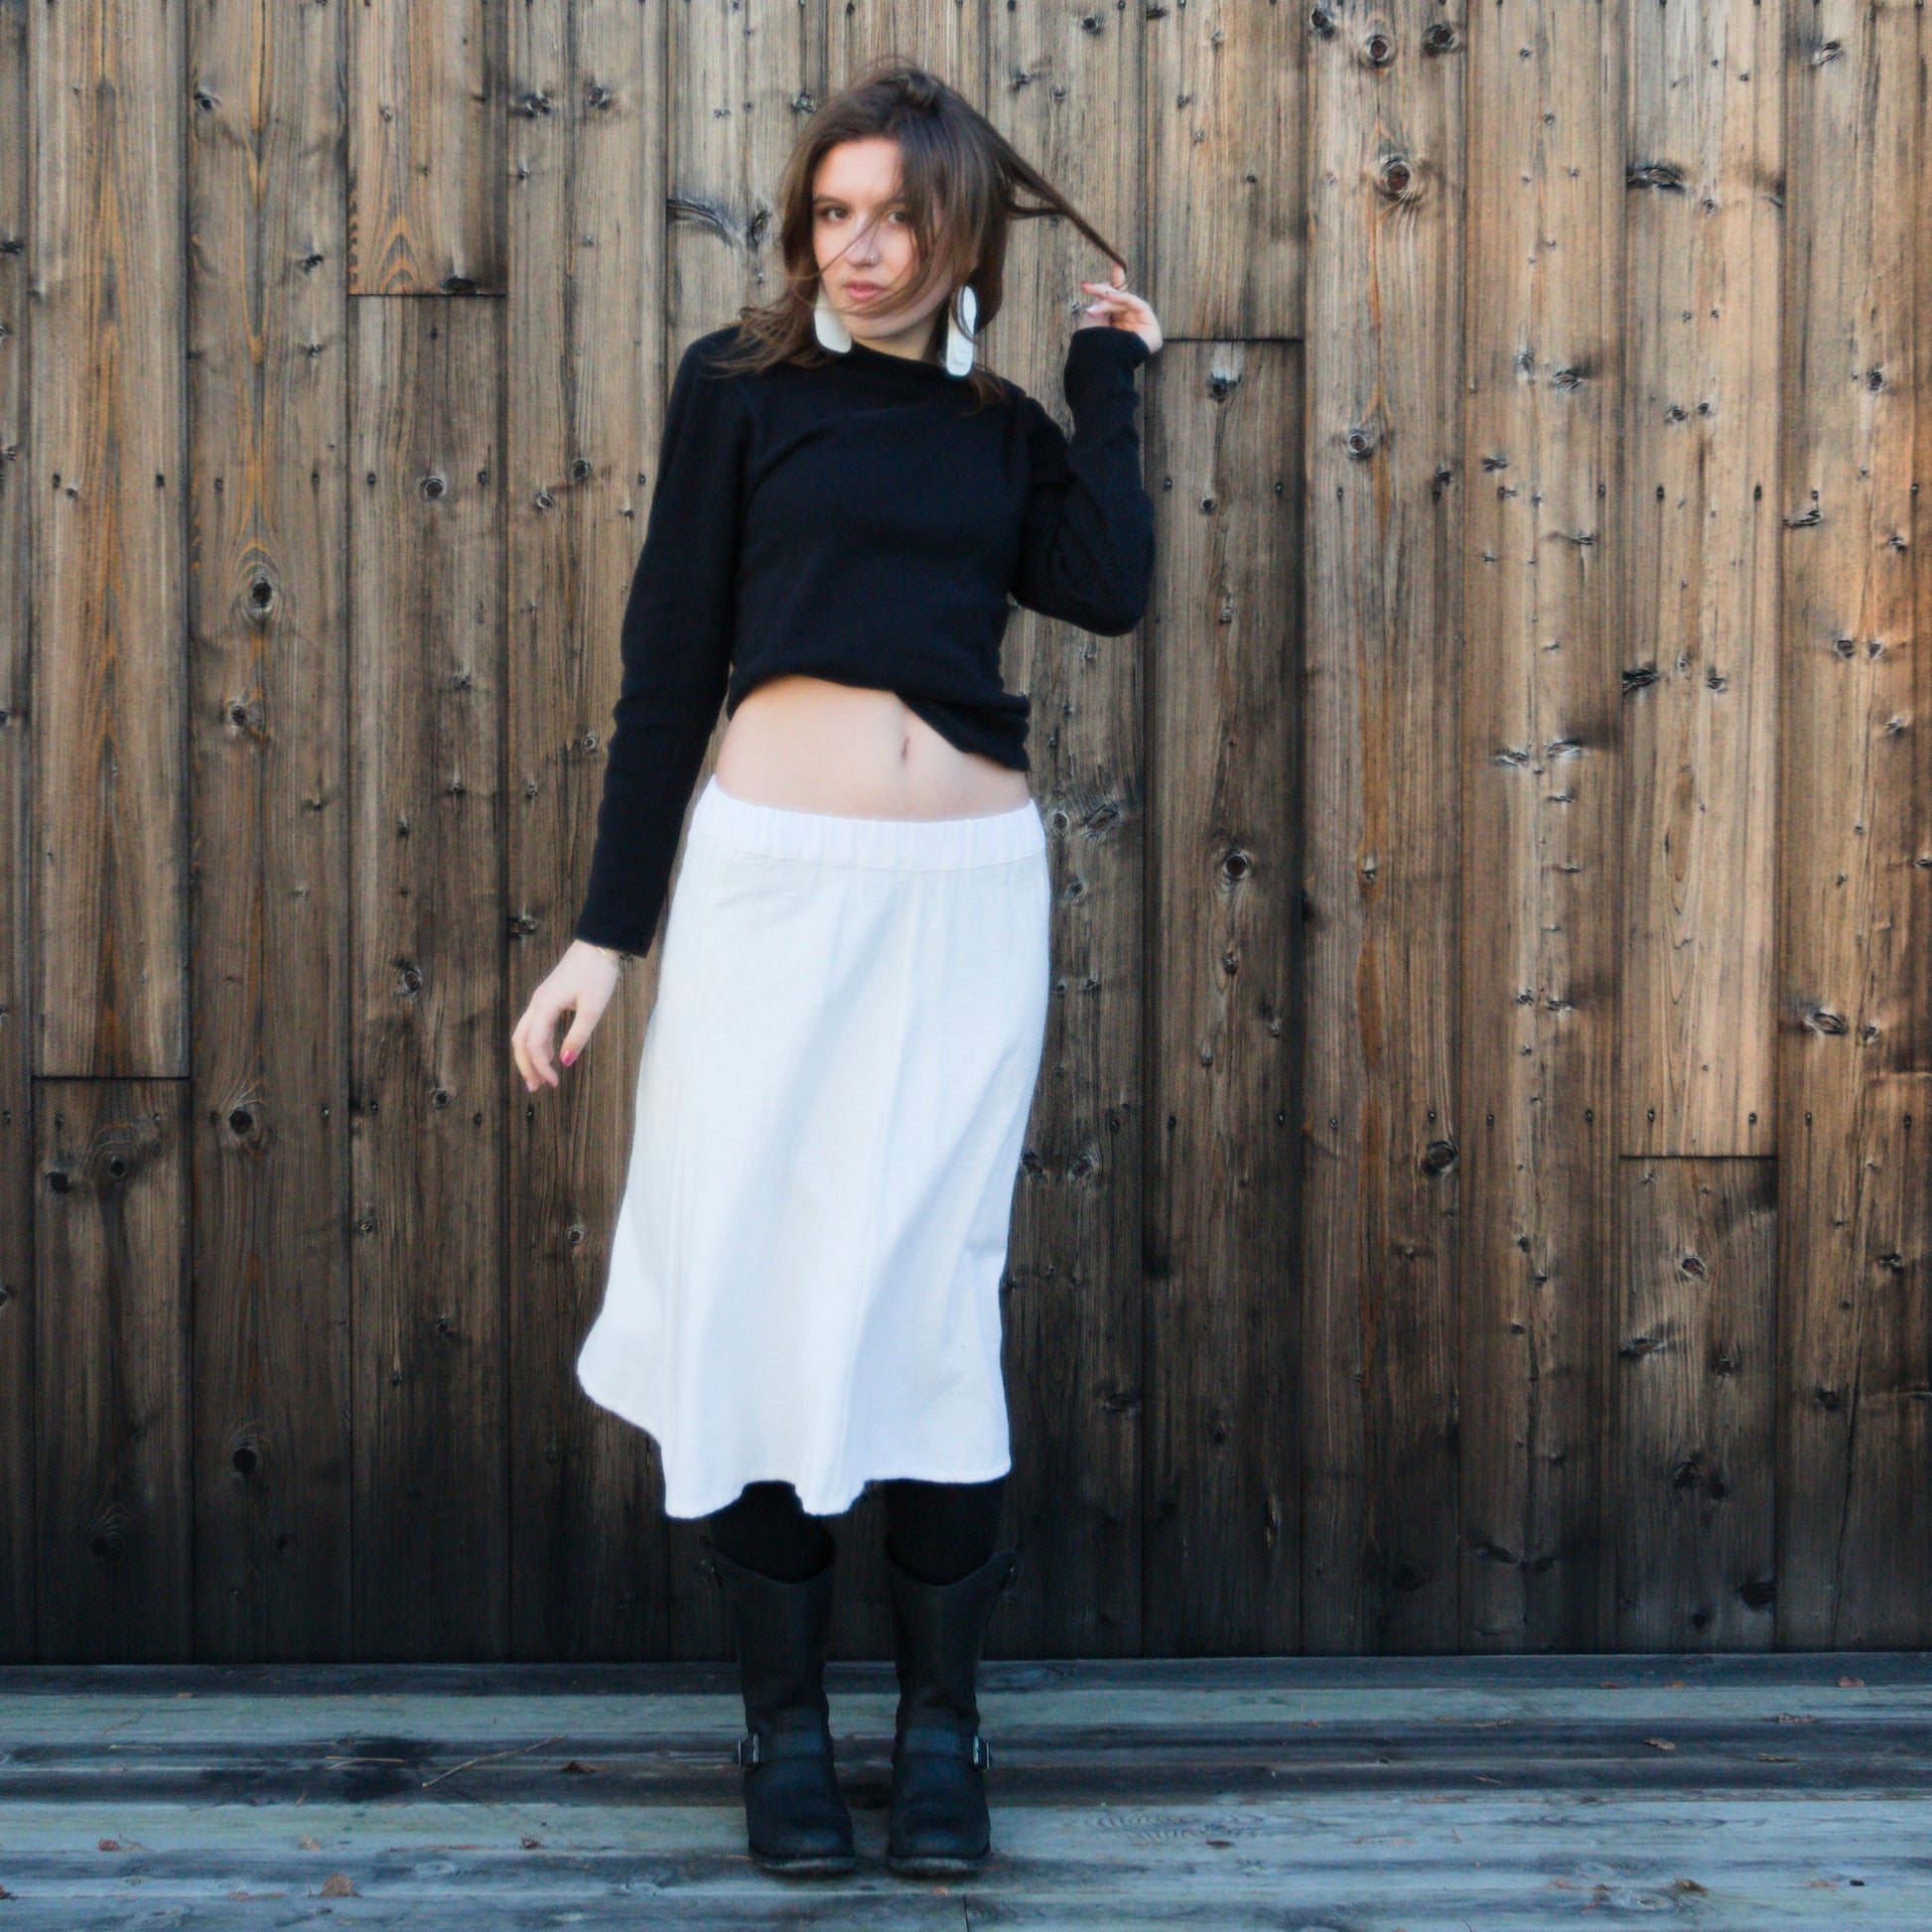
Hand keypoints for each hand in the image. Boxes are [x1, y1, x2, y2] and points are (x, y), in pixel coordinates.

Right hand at [511, 939, 624, 1090]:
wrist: (597, 945)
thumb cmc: (597, 974)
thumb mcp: (592, 1008)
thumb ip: (578, 1035)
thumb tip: (565, 1062)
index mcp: (545, 1006)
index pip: (535, 1044)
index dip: (541, 1067)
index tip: (554, 1083)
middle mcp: (537, 1003)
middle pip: (521, 1040)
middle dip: (525, 1066)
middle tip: (534, 1088)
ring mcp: (540, 999)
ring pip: (524, 1032)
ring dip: (528, 1056)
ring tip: (537, 1076)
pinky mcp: (547, 997)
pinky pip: (534, 1025)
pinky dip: (536, 1043)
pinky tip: (547, 1054)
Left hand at [1077, 263, 1161, 354]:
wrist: (1095, 361)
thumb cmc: (1091, 343)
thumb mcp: (1094, 314)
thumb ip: (1103, 297)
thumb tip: (1111, 281)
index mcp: (1116, 329)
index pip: (1120, 304)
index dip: (1118, 284)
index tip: (1116, 267)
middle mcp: (1129, 330)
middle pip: (1123, 301)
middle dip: (1106, 290)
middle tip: (1090, 285)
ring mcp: (1142, 331)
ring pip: (1129, 303)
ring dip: (1112, 297)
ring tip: (1099, 297)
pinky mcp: (1152, 333)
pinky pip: (1141, 307)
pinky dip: (1126, 299)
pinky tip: (1111, 297)